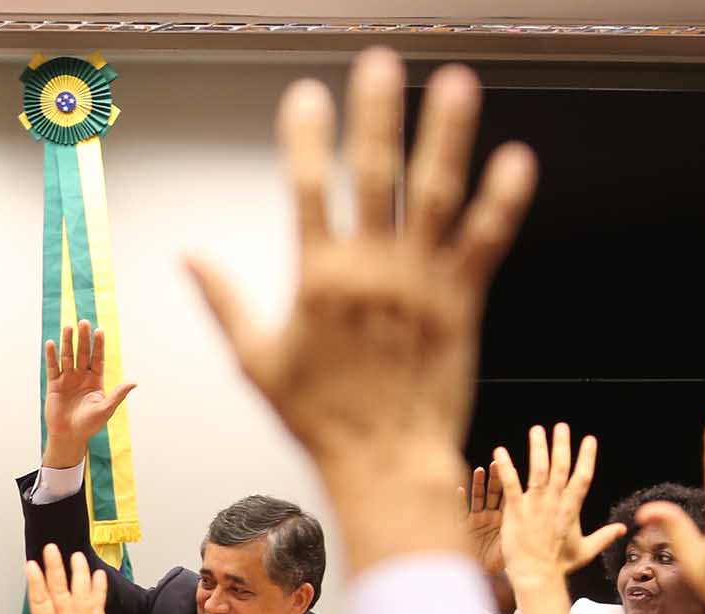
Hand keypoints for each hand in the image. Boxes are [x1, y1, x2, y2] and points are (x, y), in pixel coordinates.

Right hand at [0, 543, 122, 613]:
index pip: (40, 602)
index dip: (35, 582)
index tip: (31, 565)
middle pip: (61, 590)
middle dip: (55, 568)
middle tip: (52, 549)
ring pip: (82, 593)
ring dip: (79, 573)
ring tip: (77, 555)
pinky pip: (98, 605)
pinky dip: (99, 589)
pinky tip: (99, 576)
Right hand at [42, 319, 137, 470]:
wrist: (69, 436)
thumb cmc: (89, 425)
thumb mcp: (106, 409)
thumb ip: (117, 394)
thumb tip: (134, 382)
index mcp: (95, 380)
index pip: (97, 358)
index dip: (98, 345)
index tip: (99, 331)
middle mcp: (81, 376)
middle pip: (82, 353)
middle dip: (83, 338)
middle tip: (83, 322)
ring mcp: (67, 379)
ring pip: (68, 357)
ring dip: (68, 342)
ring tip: (68, 327)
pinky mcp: (54, 385)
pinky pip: (53, 367)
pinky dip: (52, 356)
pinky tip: (51, 344)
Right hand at [187, 53, 535, 571]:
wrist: (384, 460)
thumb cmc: (318, 417)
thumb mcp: (256, 361)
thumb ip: (223, 303)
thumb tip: (188, 257)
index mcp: (317, 280)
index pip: (304, 191)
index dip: (304, 138)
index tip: (305, 95)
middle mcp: (370, 272)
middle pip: (373, 175)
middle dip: (375, 113)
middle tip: (379, 62)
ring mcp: (420, 283)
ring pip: (436, 194)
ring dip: (446, 135)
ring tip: (455, 83)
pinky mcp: (462, 300)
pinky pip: (486, 240)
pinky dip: (503, 199)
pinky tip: (516, 157)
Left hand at [493, 424, 624, 590]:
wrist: (537, 576)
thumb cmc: (559, 564)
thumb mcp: (585, 550)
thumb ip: (604, 536)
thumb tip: (623, 529)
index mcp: (571, 509)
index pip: (583, 477)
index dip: (587, 457)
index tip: (590, 439)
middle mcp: (555, 502)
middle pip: (561, 467)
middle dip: (562, 445)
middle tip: (561, 426)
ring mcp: (536, 505)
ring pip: (539, 470)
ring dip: (538, 448)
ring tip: (537, 430)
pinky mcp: (517, 511)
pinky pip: (511, 484)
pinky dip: (506, 467)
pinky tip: (499, 451)